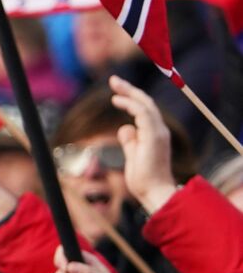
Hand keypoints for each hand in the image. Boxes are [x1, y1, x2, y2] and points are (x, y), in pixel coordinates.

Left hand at [109, 75, 177, 213]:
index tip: (116, 94)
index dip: (131, 99)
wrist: (154, 192)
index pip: (144, 111)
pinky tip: (118, 100)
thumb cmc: (144, 179)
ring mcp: (158, 133)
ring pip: (146, 105)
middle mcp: (159, 130)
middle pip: (146, 103)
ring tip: (114, 85)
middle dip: (130, 90)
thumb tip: (124, 128)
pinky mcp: (154, 137)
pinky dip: (132, 104)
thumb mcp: (132, 156)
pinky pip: (144, 114)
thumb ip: (130, 142)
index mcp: (154, 134)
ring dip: (130, 92)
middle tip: (113, 80)